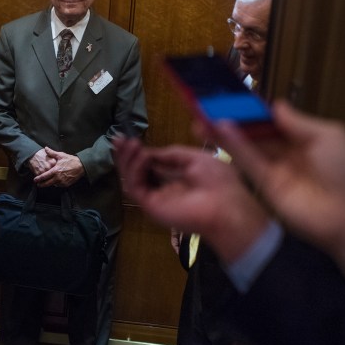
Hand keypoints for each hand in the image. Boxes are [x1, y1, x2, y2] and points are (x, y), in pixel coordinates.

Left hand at [33, 147, 84, 186]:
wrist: (81, 166)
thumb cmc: (71, 160)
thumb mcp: (61, 155)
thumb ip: (52, 153)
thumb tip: (45, 148)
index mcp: (55, 170)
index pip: (44, 176)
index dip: (38, 179)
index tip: (35, 180)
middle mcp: (58, 178)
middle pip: (47, 183)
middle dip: (42, 184)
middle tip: (38, 184)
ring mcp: (62, 182)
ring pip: (53, 185)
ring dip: (50, 184)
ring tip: (46, 182)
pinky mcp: (66, 184)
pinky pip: (59, 185)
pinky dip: (56, 184)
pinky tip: (55, 181)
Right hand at [113, 136, 269, 261]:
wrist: (226, 206)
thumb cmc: (218, 181)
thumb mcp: (195, 158)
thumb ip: (171, 154)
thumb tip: (150, 152)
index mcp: (177, 180)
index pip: (151, 166)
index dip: (141, 152)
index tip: (130, 138)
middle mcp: (164, 190)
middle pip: (137, 172)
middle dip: (127, 155)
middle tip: (118, 139)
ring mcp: (156, 199)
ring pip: (132, 179)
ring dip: (128, 160)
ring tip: (128, 143)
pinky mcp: (151, 206)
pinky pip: (135, 187)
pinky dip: (135, 169)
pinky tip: (142, 156)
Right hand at [209, 101, 344, 285]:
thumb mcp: (329, 136)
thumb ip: (298, 121)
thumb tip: (275, 105)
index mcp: (306, 138)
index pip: (274, 120)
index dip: (254, 109)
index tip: (233, 96)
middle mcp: (288, 153)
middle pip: (256, 133)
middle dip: (234, 120)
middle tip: (209, 106)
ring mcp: (276, 171)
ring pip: (247, 147)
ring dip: (226, 132)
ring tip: (203, 117)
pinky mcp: (266, 187)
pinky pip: (248, 163)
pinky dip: (234, 147)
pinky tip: (220, 130)